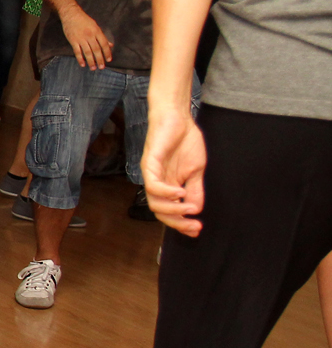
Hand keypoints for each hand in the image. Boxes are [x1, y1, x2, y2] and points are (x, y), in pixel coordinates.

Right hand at [60, 7, 112, 68]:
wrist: (71, 14)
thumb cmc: (84, 20)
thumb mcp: (96, 26)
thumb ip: (102, 36)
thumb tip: (110, 45)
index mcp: (97, 31)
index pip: (104, 44)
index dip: (107, 52)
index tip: (109, 60)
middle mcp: (90, 35)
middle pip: (96, 49)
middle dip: (100, 59)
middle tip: (102, 67)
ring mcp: (81, 38)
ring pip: (87, 52)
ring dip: (91, 61)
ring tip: (93, 68)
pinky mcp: (73, 40)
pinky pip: (77, 51)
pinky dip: (80, 58)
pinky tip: (83, 64)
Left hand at [142, 105, 204, 235]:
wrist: (178, 117)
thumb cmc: (185, 141)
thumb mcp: (195, 170)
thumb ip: (195, 190)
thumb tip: (197, 210)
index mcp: (168, 186)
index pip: (169, 212)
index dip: (182, 224)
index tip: (197, 230)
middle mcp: (157, 183)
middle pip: (159, 212)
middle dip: (177, 223)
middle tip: (195, 226)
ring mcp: (151, 173)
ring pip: (154, 202)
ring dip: (173, 210)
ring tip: (190, 209)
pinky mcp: (149, 162)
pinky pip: (153, 184)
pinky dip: (166, 192)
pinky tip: (179, 192)